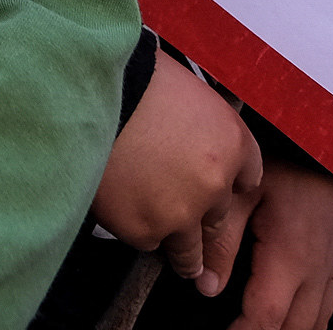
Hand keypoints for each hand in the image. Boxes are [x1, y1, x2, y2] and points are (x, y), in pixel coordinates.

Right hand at [90, 59, 264, 295]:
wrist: (84, 94)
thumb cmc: (130, 79)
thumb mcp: (184, 86)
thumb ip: (197, 122)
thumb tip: (188, 133)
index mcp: (231, 142)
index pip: (247, 177)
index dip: (228, 179)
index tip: (214, 184)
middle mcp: (214, 183)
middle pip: (218, 219)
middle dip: (200, 216)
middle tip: (181, 213)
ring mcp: (181, 213)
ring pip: (189, 251)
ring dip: (180, 250)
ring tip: (170, 254)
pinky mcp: (144, 230)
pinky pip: (145, 241)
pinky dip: (135, 229)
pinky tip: (121, 209)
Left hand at [229, 163, 332, 329]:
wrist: (325, 149)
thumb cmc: (285, 164)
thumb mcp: (242, 195)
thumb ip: (222, 241)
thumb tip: (206, 284)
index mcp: (291, 257)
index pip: (267, 317)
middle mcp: (317, 271)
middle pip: (294, 329)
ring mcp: (331, 271)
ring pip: (315, 325)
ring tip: (254, 327)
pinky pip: (327, 310)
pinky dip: (306, 324)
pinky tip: (288, 321)